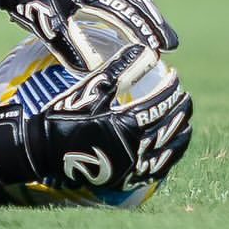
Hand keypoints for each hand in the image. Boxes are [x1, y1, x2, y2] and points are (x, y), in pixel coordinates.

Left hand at [0, 0, 178, 72]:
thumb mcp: (49, 29)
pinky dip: (139, 2)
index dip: (140, 29)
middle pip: (133, 0)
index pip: (121, 11)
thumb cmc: (31, 6)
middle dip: (154, 23)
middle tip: (171, 44)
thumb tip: (93, 70)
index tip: (155, 47)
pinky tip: (147, 16)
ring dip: (150, 13)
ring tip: (165, 34)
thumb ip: (70, 48)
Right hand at [0, 45, 191, 190]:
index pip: (159, 104)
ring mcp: (131, 165)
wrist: (43, 149)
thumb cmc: (63, 116)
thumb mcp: (89, 90)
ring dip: (180, 134)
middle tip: (185, 97)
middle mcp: (133, 147)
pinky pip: (156, 169)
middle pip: (168, 126)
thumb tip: (145, 51)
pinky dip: (169, 158)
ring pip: (168, 150)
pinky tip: (172, 150)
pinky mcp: (126, 177)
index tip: (175, 76)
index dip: (170, 88)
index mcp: (125, 124)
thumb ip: (119, 70)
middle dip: (179, 109)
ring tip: (186, 122)